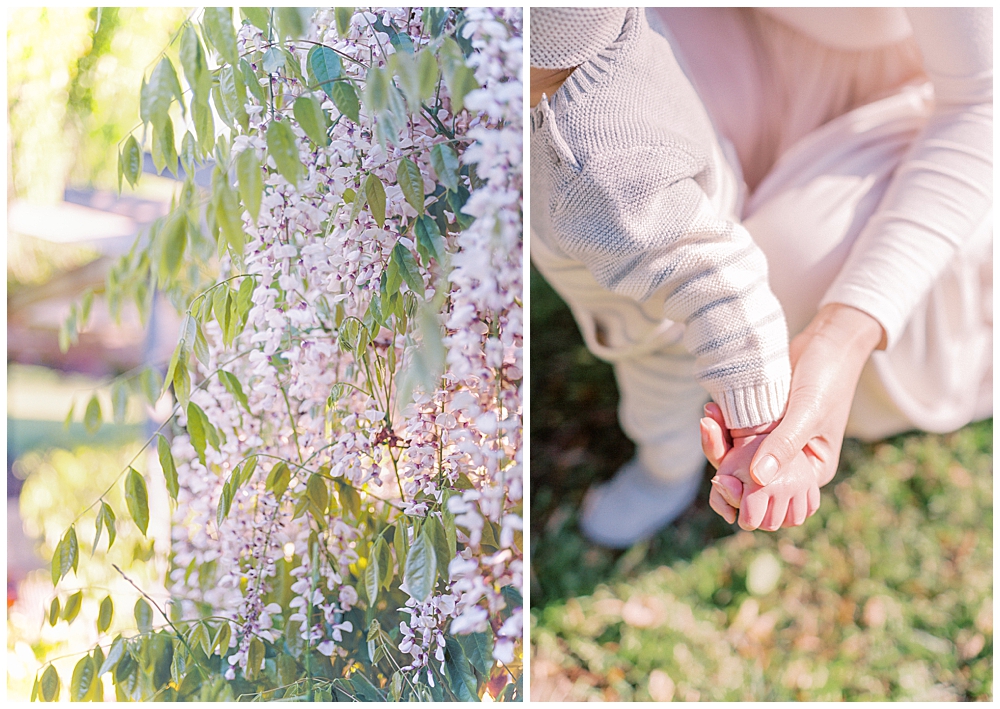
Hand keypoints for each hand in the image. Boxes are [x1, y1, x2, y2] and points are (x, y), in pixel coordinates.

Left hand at [702, 303, 883, 528]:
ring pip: (737, 457)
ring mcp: (775, 443)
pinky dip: (722, 425)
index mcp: (811, 472)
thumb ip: (784, 445)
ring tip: (708, 416)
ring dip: (718, 439)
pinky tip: (711, 411)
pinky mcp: (763, 425)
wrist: (830, 340)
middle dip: (723, 460)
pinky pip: (736, 434)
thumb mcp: (808, 413)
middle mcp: (792, 463)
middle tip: (707, 428)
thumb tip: (758, 479)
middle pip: (747, 479)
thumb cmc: (828, 377)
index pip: (770, 497)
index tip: (720, 479)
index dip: (742, 494)